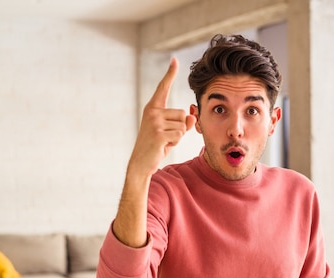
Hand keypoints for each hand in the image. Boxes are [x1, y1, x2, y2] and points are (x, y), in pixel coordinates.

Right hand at [127, 57, 195, 178]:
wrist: (142, 162)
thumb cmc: (157, 145)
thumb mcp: (171, 132)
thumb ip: (182, 123)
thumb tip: (191, 116)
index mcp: (153, 108)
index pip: (163, 88)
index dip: (170, 74)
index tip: (175, 60)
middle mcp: (152, 112)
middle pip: (182, 114)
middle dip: (179, 128)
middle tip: (165, 137)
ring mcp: (154, 122)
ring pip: (182, 126)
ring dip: (177, 137)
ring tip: (164, 142)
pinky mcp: (159, 134)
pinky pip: (179, 135)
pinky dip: (175, 143)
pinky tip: (163, 146)